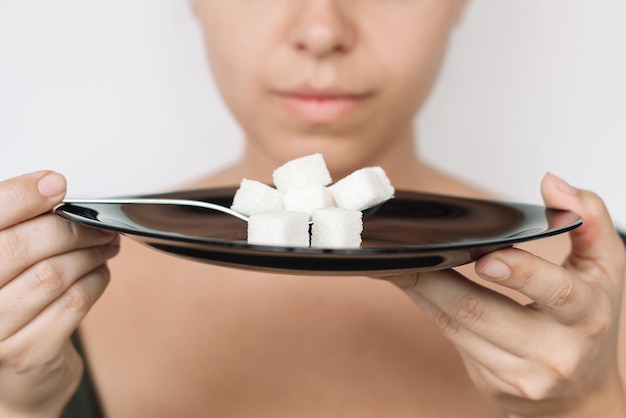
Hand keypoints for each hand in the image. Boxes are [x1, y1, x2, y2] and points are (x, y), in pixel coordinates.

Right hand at [0, 171, 118, 417]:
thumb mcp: (4, 268)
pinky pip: (75, 302)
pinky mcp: (28, 353)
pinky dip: (96, 280)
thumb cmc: (8, 311)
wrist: (15, 382)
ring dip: (90, 252)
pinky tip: (99, 272)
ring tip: (105, 244)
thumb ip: (16, 231)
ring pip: (54, 274)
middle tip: (96, 224)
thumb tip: (51, 186)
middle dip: (69, 228)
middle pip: (22, 247)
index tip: (55, 183)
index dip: (20, 196)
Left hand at [382, 173, 625, 416]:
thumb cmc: (590, 319)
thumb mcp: (605, 267)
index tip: (486, 256)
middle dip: (436, 278)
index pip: (557, 292)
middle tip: (408, 249)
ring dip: (422, 291)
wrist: (583, 390)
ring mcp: (521, 374)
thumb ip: (588, 218)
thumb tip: (551, 184)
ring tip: (399, 264)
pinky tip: (415, 287)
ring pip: (456, 327)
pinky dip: (428, 309)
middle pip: (480, 311)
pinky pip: (451, 339)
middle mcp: (554, 351)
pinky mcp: (493, 383)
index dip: (520, 273)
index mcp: (586, 315)